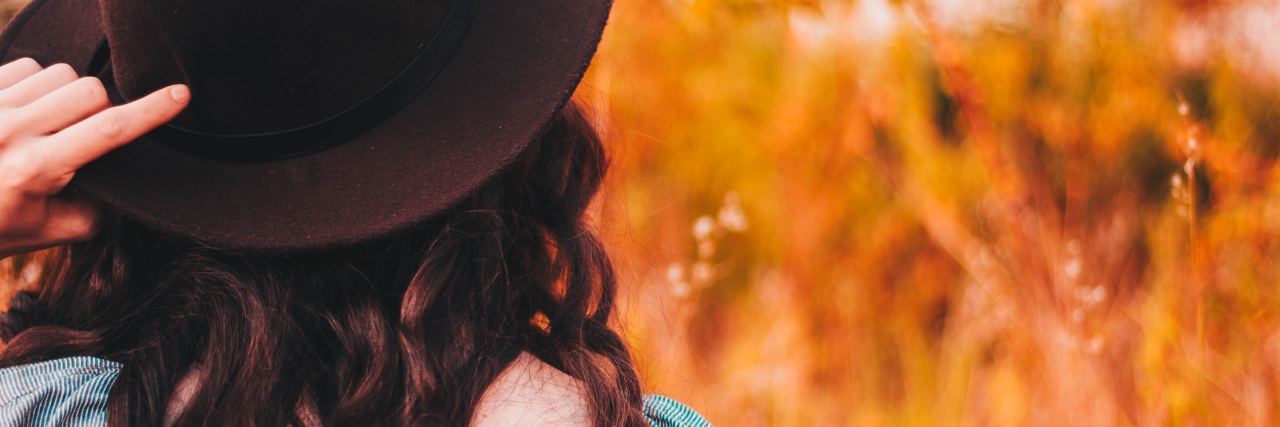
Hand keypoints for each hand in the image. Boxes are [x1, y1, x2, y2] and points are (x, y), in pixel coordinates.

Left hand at [0, 58, 188, 258]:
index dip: (151, 112)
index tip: (181, 96)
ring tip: (48, 126)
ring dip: (66, 97)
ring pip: (59, 74)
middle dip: (99, 110)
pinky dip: (36, 85)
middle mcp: (9, 132)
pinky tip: (24, 112)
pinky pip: (26, 66)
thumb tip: (123, 179)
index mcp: (35, 169)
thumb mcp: (52, 232)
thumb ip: (99, 208)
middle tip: (83, 137)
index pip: (108, 131)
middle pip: (89, 92)